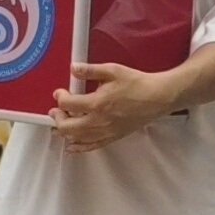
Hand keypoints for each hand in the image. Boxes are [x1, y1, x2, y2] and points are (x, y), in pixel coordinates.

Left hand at [48, 61, 174, 152]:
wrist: (158, 97)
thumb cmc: (137, 84)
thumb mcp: (112, 70)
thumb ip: (90, 70)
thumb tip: (73, 68)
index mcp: (97, 103)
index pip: (67, 104)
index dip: (60, 97)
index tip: (60, 92)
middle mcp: (99, 121)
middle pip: (67, 127)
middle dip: (58, 118)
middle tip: (56, 110)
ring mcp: (106, 131)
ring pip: (77, 138)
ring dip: (65, 132)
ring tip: (60, 124)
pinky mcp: (113, 137)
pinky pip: (92, 146)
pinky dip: (79, 147)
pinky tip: (71, 146)